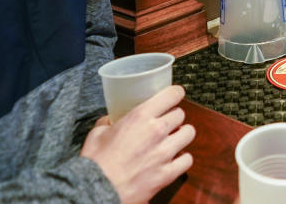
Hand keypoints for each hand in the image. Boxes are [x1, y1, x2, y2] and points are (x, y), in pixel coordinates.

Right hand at [81, 85, 194, 203]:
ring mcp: (164, 153)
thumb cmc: (96, 163)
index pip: (171, 95)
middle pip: (180, 114)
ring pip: (189, 133)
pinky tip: (174, 158)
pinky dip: (183, 158)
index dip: (175, 93)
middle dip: (174, 116)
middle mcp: (156, 131)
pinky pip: (187, 159)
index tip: (175, 95)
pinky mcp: (168, 173)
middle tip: (167, 121)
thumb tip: (111, 120)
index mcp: (140, 117)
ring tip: (174, 138)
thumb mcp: (97, 133)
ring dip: (182, 134)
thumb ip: (108, 122)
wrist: (98, 191)